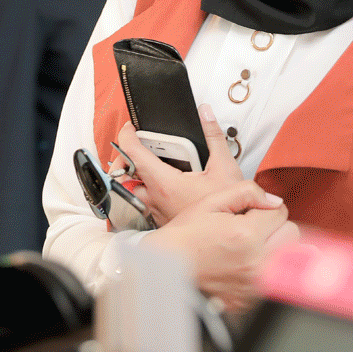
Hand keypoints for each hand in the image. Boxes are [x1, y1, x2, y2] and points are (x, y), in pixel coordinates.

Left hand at [110, 107, 275, 225]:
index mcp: (164, 184)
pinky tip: (158, 183)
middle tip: (134, 148)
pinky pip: (141, 203)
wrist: (230, 238)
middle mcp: (154, 200)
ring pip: (129, 191)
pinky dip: (142, 189)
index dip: (127, 135)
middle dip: (123, 159)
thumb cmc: (228, 210)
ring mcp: (155, 212)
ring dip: (131, 176)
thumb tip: (205, 114)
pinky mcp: (160, 221)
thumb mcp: (225, 167)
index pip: (132, 154)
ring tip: (144, 163)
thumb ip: (213, 136)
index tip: (130, 128)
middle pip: (122, 176)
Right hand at [145, 185, 297, 311]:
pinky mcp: (252, 299)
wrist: (169, 265)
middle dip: (276, 226)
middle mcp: (255, 261)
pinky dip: (267, 271)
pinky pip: (276, 280)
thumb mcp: (211, 202)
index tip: (252, 213)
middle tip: (255, 228)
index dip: (265, 208)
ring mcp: (255, 283)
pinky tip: (247, 264)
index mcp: (246, 234)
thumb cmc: (186, 234)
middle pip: (292, 234)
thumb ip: (246, 192)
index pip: (280, 212)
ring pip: (290, 258)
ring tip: (254, 246)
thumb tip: (274, 201)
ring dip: (277, 247)